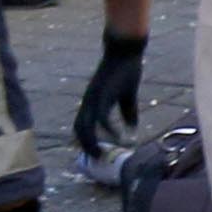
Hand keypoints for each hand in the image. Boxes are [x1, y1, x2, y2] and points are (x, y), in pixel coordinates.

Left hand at [70, 39, 145, 158]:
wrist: (124, 51)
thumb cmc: (125, 71)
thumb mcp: (128, 96)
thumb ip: (129, 114)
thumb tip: (132, 131)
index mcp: (92, 102)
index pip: (81, 126)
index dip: (85, 141)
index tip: (94, 154)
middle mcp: (89, 101)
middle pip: (79, 129)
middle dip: (86, 146)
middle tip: (98, 160)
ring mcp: (94, 98)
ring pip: (86, 126)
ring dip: (93, 142)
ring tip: (104, 154)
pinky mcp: (104, 95)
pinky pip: (102, 117)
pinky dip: (108, 130)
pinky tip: (119, 137)